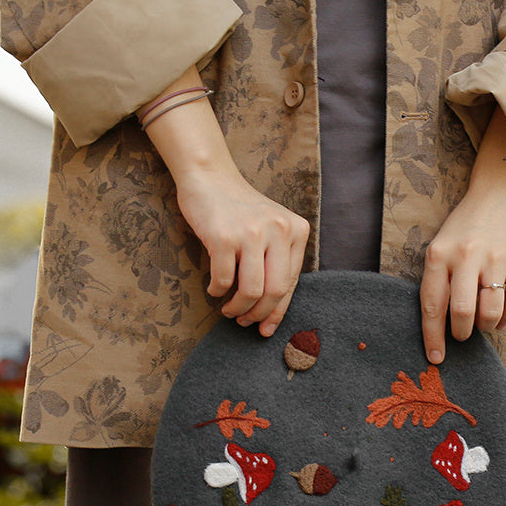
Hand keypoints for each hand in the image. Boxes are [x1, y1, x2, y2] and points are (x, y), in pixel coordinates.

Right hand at [175, 167, 308, 336]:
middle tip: (244, 321)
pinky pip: (223, 280)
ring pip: (251, 291)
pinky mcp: (224, 236)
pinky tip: (214, 289)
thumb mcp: (271, 230)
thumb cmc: (239, 210)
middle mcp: (279, 230)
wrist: (209, 177)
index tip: (266, 329)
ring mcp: (251, 232)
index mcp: (296, 230)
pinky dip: (217, 291)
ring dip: (238, 308)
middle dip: (259, 314)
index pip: (291, 283)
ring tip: (229, 310)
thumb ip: (277, 262)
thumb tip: (270, 314)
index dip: (278, 311)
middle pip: (275, 291)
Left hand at [420, 107, 505, 362]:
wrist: (501, 191)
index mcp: (439, 254)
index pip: (432, 306)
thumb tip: (439, 329)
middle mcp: (466, 256)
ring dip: (485, 326)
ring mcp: (496, 257)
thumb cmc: (464, 229)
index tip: (435, 358)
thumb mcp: (441, 247)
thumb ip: (438, 282)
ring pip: (490, 312)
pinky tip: (500, 316)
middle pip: (463, 313)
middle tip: (462, 334)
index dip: (433, 337)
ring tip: (481, 321)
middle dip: (461, 334)